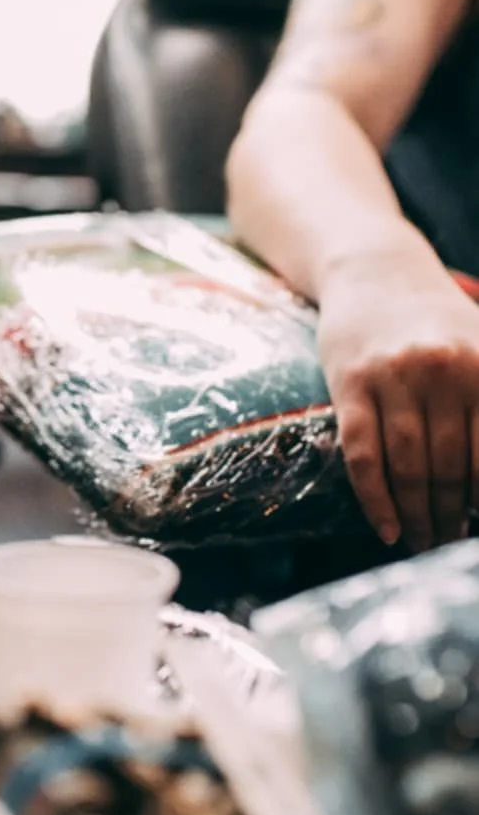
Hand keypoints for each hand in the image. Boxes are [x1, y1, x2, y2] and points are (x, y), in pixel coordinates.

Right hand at [317, 244, 478, 549]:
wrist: (375, 271)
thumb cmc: (437, 321)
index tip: (478, 526)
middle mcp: (441, 370)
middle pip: (451, 467)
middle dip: (452, 516)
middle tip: (449, 544)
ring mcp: (391, 377)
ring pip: (408, 466)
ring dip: (417, 515)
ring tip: (423, 541)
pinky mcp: (349, 383)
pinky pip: (362, 453)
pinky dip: (375, 499)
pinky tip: (387, 528)